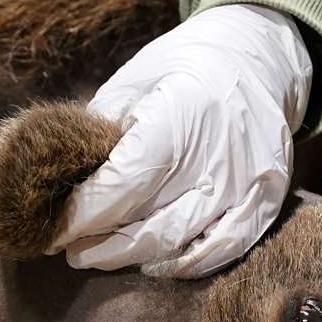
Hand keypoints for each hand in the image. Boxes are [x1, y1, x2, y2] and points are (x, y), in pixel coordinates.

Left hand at [51, 4, 312, 278]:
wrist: (258, 57)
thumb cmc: (183, 68)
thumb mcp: (132, 83)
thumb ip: (100, 134)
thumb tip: (62, 185)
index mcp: (179, 115)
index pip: (124, 184)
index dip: (85, 214)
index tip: (55, 227)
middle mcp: (218, 154)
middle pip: (151, 225)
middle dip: (103, 245)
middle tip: (71, 250)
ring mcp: (247, 183)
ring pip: (181, 244)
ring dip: (134, 257)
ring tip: (101, 254)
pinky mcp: (266, 200)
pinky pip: (222, 251)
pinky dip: (183, 264)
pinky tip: (153, 261)